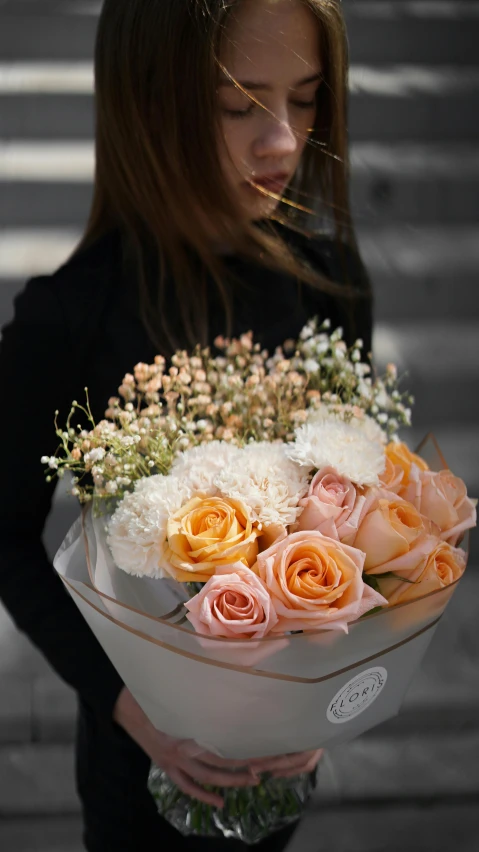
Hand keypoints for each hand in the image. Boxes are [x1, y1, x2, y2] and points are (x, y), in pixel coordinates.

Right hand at [113, 688, 323, 806]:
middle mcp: (182, 748)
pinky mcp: (165, 766)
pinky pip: (186, 785)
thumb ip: (204, 684)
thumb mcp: (179, 684)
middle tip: (267, 768)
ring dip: (230, 783)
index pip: (223, 743)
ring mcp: (173, 760)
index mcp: (187, 725)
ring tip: (252, 781)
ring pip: (206, 778)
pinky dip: (203, 795)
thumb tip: (233, 669)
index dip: (244, 750)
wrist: (122, 703)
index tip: (265, 748)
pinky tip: (219, 802)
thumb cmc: (153, 688)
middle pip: (220, 764)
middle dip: (244, 768)